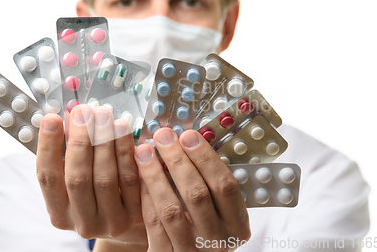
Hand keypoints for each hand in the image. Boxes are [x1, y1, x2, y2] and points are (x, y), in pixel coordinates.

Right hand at [36, 105, 147, 250]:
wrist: (130, 226)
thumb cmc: (97, 194)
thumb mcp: (76, 180)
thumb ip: (69, 153)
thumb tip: (68, 116)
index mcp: (59, 213)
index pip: (48, 178)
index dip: (48, 146)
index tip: (51, 118)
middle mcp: (82, 222)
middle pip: (77, 178)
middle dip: (80, 140)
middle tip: (84, 112)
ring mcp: (110, 222)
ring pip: (105, 178)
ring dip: (105, 142)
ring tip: (105, 116)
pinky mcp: (136, 217)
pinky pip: (131, 180)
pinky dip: (127, 152)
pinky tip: (124, 130)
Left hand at [135, 128, 250, 250]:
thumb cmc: (208, 231)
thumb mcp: (222, 214)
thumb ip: (211, 185)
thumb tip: (189, 142)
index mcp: (237, 226)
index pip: (224, 186)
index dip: (206, 158)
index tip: (189, 136)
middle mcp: (217, 240)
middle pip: (197, 194)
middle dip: (178, 160)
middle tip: (164, 137)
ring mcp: (191, 250)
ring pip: (171, 208)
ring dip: (155, 174)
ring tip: (145, 151)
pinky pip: (154, 223)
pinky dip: (146, 196)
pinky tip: (140, 176)